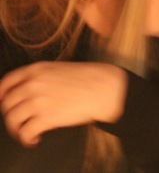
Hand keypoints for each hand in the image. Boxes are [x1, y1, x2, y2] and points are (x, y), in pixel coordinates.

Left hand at [0, 61, 127, 146]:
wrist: (100, 87)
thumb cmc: (84, 78)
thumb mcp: (58, 68)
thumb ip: (39, 76)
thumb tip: (27, 89)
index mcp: (36, 69)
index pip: (6, 82)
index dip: (1, 95)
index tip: (3, 102)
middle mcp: (32, 84)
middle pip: (6, 104)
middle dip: (9, 115)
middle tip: (17, 120)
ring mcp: (38, 101)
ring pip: (12, 120)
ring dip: (16, 129)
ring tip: (26, 132)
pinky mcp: (45, 118)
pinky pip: (25, 133)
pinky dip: (27, 139)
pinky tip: (35, 138)